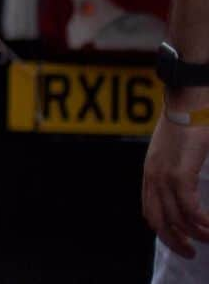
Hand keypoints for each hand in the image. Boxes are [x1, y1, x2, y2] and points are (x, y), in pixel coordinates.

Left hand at [143, 114, 208, 256]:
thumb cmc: (186, 122)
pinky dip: (203, 223)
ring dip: (196, 234)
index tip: (180, 240)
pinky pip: (190, 209)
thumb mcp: (174, 150)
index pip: (149, 211)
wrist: (188, 99)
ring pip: (177, 219)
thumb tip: (187, 187)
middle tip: (191, 253)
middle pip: (158, 221)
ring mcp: (164, 175)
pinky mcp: (180, 173)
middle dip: (175, 241)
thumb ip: (177, 170)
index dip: (164, 231)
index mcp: (151, 171)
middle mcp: (153, 176)